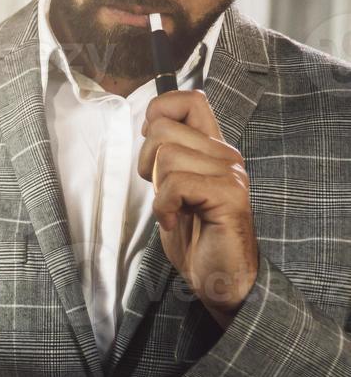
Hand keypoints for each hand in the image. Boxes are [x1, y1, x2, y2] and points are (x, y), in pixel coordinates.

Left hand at [138, 89, 258, 325]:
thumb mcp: (171, 185)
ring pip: (165, 155)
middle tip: (164, 192)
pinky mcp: (230, 196)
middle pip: (161, 128)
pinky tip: (174, 221)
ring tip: (173, 208)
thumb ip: (167, 153)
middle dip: (145, 162)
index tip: (152, 146)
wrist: (217, 278)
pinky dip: (163, 207)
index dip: (158, 111)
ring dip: (157, 188)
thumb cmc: (193, 234)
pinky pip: (176, 184)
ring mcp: (230, 173)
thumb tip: (148, 122)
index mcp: (211, 147)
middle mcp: (225, 154)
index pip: (190, 98)